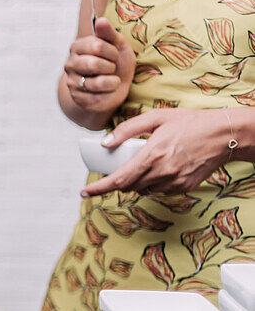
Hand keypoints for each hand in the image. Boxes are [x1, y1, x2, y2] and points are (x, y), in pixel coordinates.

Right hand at [63, 18, 135, 115]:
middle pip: (94, 64)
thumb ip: (109, 33)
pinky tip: (107, 91)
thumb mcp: (117, 45)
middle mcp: (70, 64)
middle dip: (111, 66)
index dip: (112, 51)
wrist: (115, 86)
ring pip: (96, 83)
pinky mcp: (78, 98)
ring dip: (112, 81)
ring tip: (112, 79)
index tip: (114, 54)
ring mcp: (72, 82)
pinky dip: (109, 94)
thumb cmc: (116, 62)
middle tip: (112, 67)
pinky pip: (98, 97)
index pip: (96, 45)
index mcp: (77, 47)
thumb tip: (101, 20)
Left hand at [82, 109, 232, 196]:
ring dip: (136, 181)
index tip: (84, 192)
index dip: (98, 188)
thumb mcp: (157, 118)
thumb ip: (128, 130)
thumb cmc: (191, 122)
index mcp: (152, 155)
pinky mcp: (183, 187)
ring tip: (146, 162)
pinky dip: (153, 182)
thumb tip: (105, 143)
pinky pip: (159, 190)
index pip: (118, 179)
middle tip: (118, 167)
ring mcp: (174, 182)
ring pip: (143, 189)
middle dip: (118, 180)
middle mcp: (162, 172)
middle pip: (128, 186)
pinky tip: (163, 167)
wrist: (225, 134)